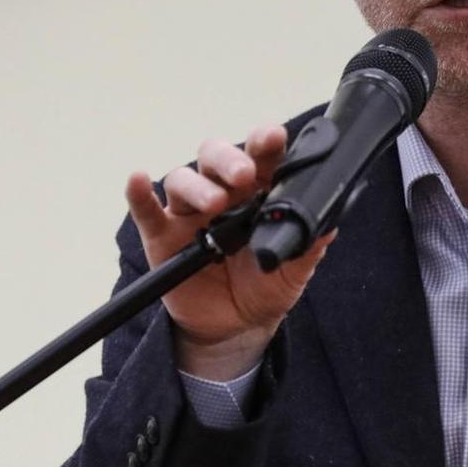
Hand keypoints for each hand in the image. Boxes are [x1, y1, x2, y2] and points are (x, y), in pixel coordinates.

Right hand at [124, 124, 332, 380]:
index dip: (265, 142)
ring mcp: (189, 212)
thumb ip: (308, 247)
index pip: (260, 157)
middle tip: (245, 174)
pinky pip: (147, 211)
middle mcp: (222, 193)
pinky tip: (138, 180)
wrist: (236, 328)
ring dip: (198, 185)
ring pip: (184, 180)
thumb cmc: (265, 288)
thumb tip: (329, 225)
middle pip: (217, 158)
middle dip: (230, 159)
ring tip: (215, 203)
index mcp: (257, 192)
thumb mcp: (294, 272)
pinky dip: (139, 194)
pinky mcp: (162, 237)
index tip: (274, 137)